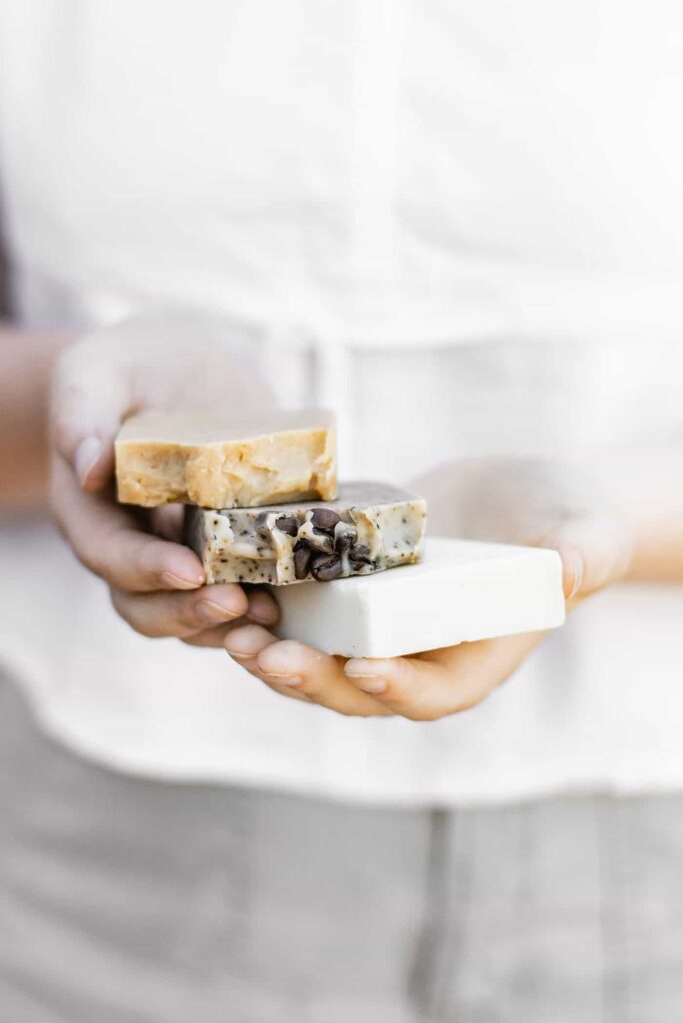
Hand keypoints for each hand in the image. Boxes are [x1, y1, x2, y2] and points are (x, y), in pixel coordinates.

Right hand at [50, 312, 279, 645]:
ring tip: (272, 615)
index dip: (146, 570)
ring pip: (191, 614)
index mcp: (91, 510)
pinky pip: (237, 594)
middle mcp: (130, 545)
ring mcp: (178, 556)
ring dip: (229, 625)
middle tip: (239, 603)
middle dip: (190, 613)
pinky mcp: (225, 553)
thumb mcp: (98, 371)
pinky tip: (296, 599)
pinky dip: (262, 607)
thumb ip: (84, 410)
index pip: (109, 554)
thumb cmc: (130, 368)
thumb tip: (90, 466)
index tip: (190, 572)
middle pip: (145, 604)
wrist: (177, 374)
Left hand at [222, 458, 634, 718]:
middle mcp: (421, 655)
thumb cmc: (565, 521)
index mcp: (477, 658)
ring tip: (231, 635)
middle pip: (361, 688)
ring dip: (274, 656)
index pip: (438, 692)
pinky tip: (231, 592)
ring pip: (320, 660)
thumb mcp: (584, 534)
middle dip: (312, 680)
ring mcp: (382, 628)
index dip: (401, 687)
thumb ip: (582, 554)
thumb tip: (571, 570)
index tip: (365, 666)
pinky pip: (306, 617)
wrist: (519, 497)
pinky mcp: (354, 595)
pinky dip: (269, 613)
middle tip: (264, 657)